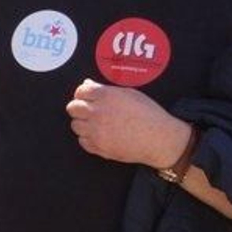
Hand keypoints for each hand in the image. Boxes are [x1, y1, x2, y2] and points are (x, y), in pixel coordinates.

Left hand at [66, 79, 191, 168]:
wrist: (159, 139)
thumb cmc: (149, 114)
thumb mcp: (130, 94)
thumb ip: (106, 89)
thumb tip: (87, 84)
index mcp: (106, 96)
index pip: (80, 91)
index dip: (83, 94)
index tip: (88, 97)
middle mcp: (98, 113)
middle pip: (72, 108)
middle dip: (79, 108)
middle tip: (89, 111)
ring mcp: (96, 131)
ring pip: (75, 125)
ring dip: (83, 123)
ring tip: (97, 124)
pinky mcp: (98, 147)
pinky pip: (82, 141)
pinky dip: (88, 138)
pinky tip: (100, 135)